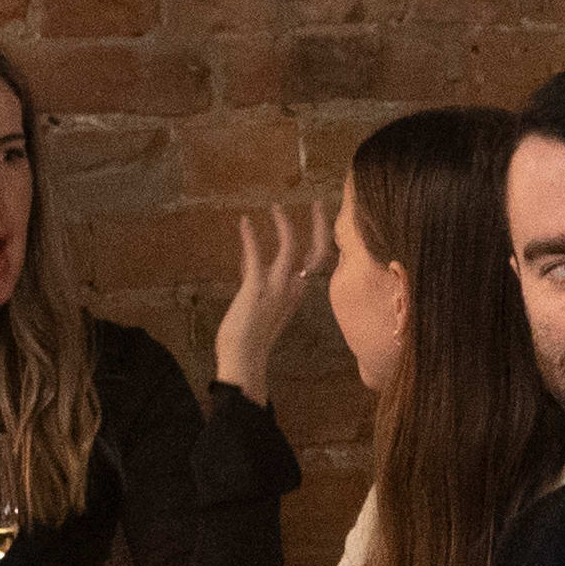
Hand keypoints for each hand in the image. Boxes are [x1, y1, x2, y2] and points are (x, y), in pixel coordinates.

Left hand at [210, 200, 340, 406]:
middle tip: (319, 204)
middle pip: (318, 253)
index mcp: (297, 295)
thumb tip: (249, 263)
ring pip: (291, 247)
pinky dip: (250, 236)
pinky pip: (256, 254)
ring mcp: (277, 287)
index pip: (316, 263)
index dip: (320, 240)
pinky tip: (243, 222)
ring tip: (276, 207)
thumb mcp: (260, 306)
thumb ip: (259, 283)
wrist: (243, 361)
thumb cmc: (249, 340)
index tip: (319, 221)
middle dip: (321, 226)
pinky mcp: (256, 287)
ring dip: (283, 224)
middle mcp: (294, 289)